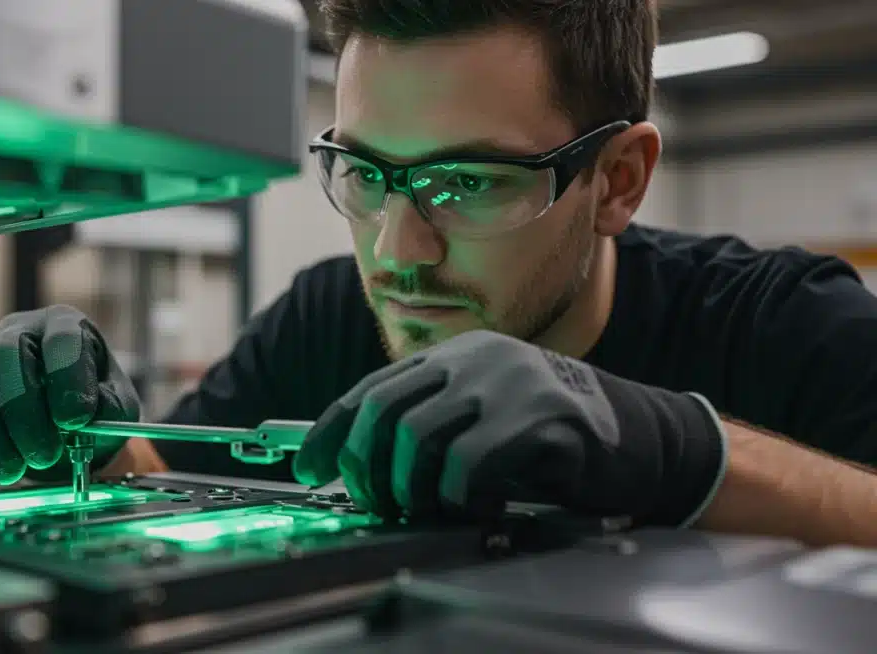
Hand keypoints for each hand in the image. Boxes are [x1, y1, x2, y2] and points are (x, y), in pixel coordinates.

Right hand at [0, 306, 139, 484]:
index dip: (66, 379)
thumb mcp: (116, 407)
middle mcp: (18, 330)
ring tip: (12, 472)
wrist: (63, 425)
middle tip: (43, 456)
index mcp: (65, 326)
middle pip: (3, 357)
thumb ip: (108, 409)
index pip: (61, 339)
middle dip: (20, 413)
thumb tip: (83, 416)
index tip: (74, 422)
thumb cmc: (90, 408)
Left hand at [292, 331, 727, 525]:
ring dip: (412, 490)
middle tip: (377, 504)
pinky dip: (463, 499)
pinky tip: (482, 507)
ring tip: (430, 508)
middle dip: (367, 469)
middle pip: (384, 412)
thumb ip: (428, 424)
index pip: (371, 389)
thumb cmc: (552, 436)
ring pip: (416, 439)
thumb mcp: (482, 416)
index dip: (331, 433)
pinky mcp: (538, 416)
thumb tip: (360, 466)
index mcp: (455, 355)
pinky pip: (469, 467)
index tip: (307, 469)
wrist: (643, 438)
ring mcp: (507, 383)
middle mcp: (475, 359)